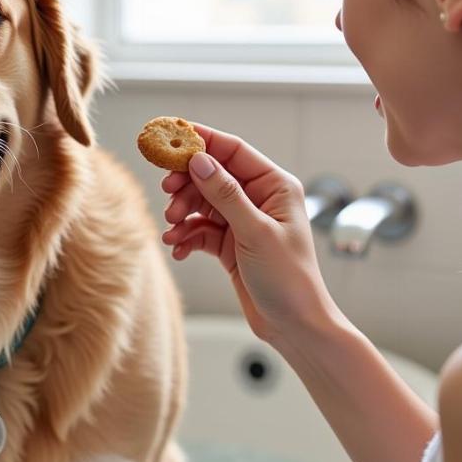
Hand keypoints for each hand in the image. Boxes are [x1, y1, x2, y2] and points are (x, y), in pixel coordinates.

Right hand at [160, 124, 334, 343]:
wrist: (294, 325)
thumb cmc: (289, 279)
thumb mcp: (255, 232)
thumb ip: (225, 195)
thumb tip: (199, 160)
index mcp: (275, 186)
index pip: (233, 151)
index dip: (201, 141)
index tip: (170, 136)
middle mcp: (259, 199)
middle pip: (211, 176)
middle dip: (186, 185)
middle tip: (167, 194)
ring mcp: (243, 221)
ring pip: (201, 204)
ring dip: (182, 214)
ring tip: (172, 230)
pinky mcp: (230, 244)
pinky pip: (200, 230)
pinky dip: (186, 237)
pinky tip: (178, 250)